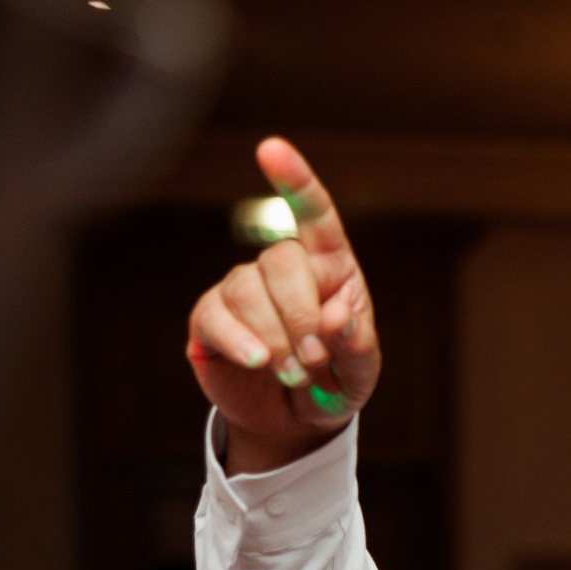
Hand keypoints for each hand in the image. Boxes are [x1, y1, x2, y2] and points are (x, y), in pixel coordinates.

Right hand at [186, 138, 381, 471]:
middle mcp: (283, 269)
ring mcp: (242, 290)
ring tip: (294, 374)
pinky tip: (258, 362)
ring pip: (247, 288)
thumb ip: (357, 345)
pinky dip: (240, 341)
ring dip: (275, 337)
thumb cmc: (335, 383)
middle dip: (301, 315)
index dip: (295, 181)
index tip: (271, 148)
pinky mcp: (210, 319)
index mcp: (330, 267)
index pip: (315, 215)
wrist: (295, 421)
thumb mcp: (361, 372)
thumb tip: (337, 314)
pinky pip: (216, 316)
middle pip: (282, 260)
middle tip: (314, 360)